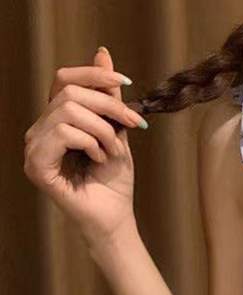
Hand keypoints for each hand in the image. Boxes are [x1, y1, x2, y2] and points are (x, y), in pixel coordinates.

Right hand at [23, 45, 147, 241]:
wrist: (115, 218)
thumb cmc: (115, 182)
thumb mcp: (117, 132)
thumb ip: (108, 98)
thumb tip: (103, 53)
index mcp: (57, 120)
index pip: (65, 79)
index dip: (94, 74)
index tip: (126, 83)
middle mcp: (40, 130)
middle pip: (70, 91)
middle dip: (108, 106)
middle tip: (131, 126)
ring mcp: (35, 147)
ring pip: (68, 111)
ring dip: (102, 130)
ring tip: (113, 151)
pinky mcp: (36, 165)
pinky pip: (62, 133)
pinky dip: (89, 143)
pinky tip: (99, 159)